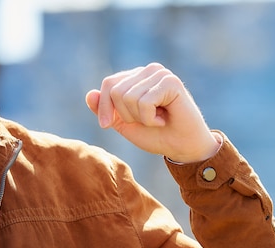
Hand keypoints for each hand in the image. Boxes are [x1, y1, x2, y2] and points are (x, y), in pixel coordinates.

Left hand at [85, 63, 219, 162]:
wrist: (184, 148)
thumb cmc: (158, 136)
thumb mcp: (125, 124)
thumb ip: (108, 109)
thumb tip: (90, 94)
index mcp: (138, 77)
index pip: (109, 84)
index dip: (105, 107)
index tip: (107, 126)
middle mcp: (149, 71)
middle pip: (116, 90)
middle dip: (127, 115)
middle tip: (147, 122)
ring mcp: (161, 74)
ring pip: (129, 97)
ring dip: (141, 118)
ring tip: (157, 120)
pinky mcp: (171, 82)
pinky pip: (144, 101)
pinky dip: (150, 118)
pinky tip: (164, 119)